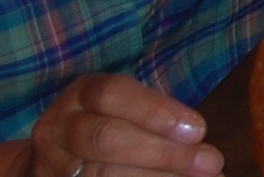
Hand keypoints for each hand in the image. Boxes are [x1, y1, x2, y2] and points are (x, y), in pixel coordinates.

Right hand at [21, 75, 220, 176]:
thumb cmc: (111, 125)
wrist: (59, 161)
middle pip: (107, 138)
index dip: (155, 111)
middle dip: (163, 153)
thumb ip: (157, 115)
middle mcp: (58, 129)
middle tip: (210, 163)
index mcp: (80, 96)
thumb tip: (199, 137)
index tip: (199, 130)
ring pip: (102, 174)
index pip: (112, 94)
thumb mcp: (126, 109)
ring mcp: (52, 165)